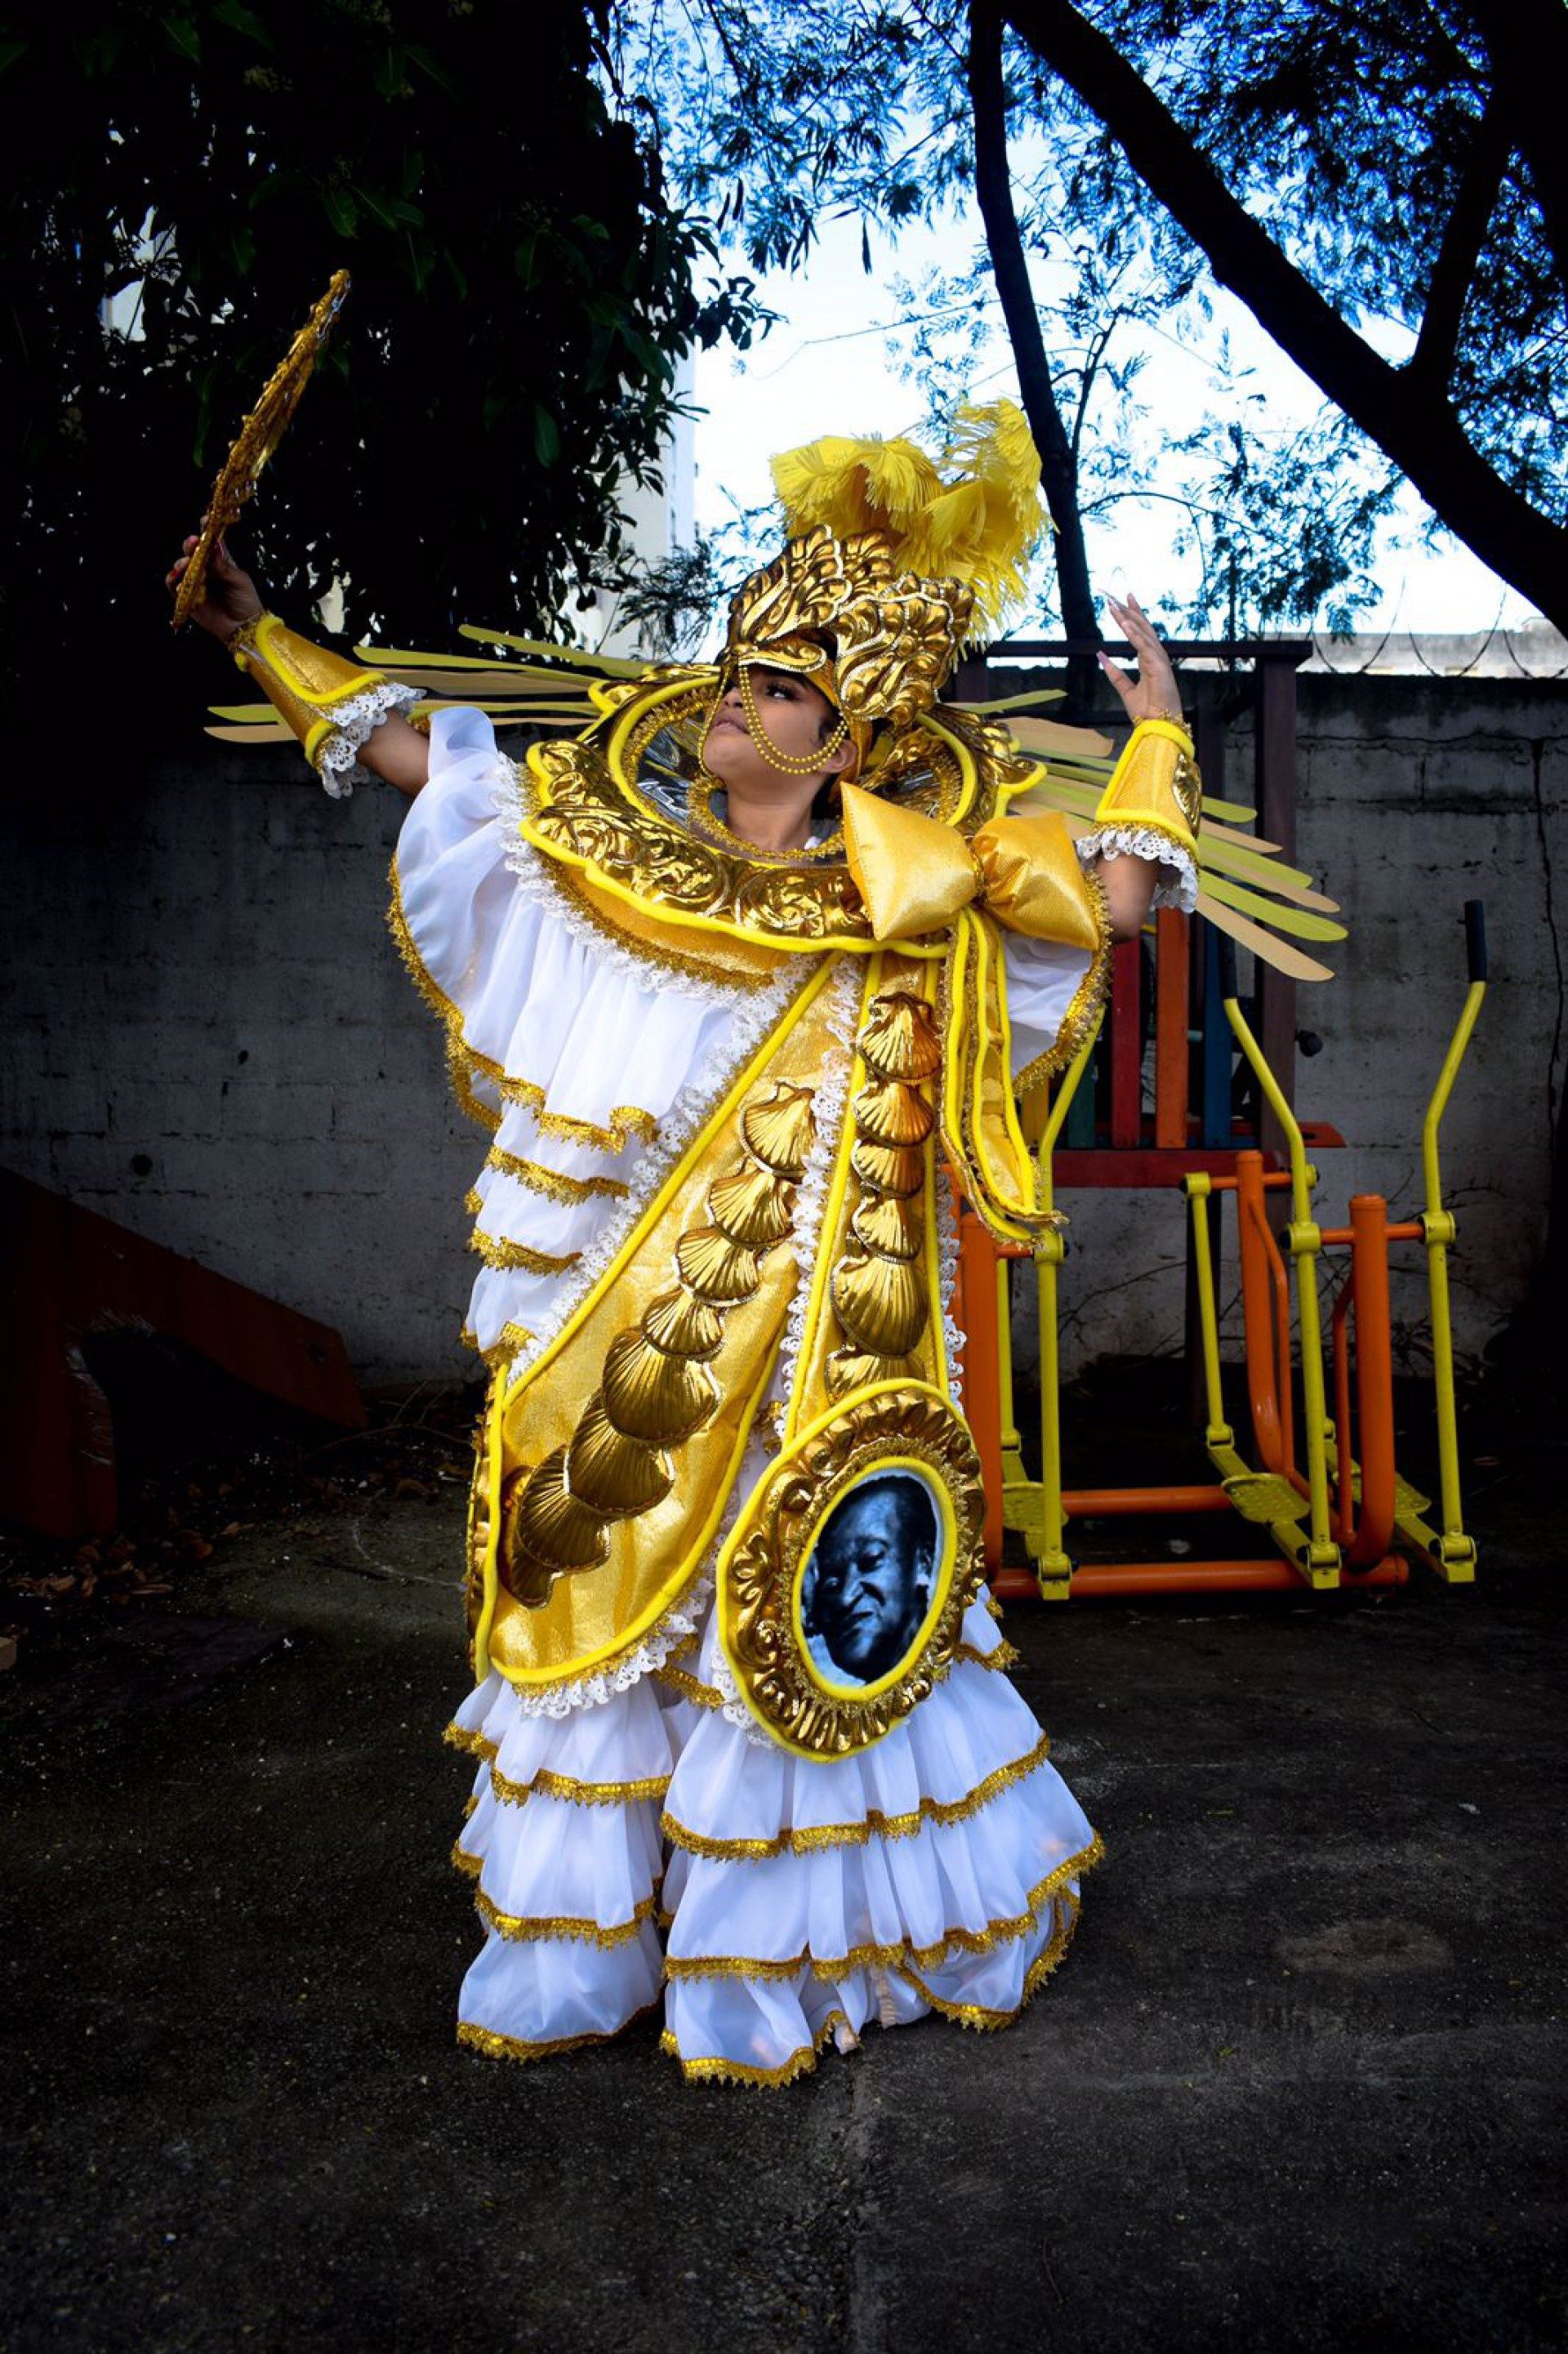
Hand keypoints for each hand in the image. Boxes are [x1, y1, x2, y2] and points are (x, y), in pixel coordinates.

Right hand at [166, 532, 264, 642]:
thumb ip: (224, 566)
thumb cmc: (245, 601)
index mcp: (220, 561)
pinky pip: (173, 586)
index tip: (205, 520)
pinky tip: (176, 576)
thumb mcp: (239, 581)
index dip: (206, 529)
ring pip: (181, 567)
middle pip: (192, 551)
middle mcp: (205, 569)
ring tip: (187, 563)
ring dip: (181, 562)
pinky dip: (172, 579)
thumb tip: (213, 546)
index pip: (211, 541)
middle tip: (194, 542)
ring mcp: (195, 582)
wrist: (243, 627)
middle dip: (190, 544)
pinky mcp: (187, 597)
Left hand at [1098, 593, 1182, 727]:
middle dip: (1127, 610)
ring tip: (1113, 604)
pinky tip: (1124, 623)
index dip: (1131, 616)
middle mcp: (1156, 656)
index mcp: (1149, 660)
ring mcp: (1159, 660)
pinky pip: (1144, 646)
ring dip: (1127, 618)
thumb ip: (1114, 673)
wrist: (1158, 726)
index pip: (1140, 632)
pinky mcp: (1159, 666)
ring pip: (1142, 633)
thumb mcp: (1125, 690)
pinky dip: (1134, 634)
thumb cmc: (1147, 711)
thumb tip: (1100, 655)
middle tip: (1112, 595)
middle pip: (1141, 627)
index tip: (1121, 601)